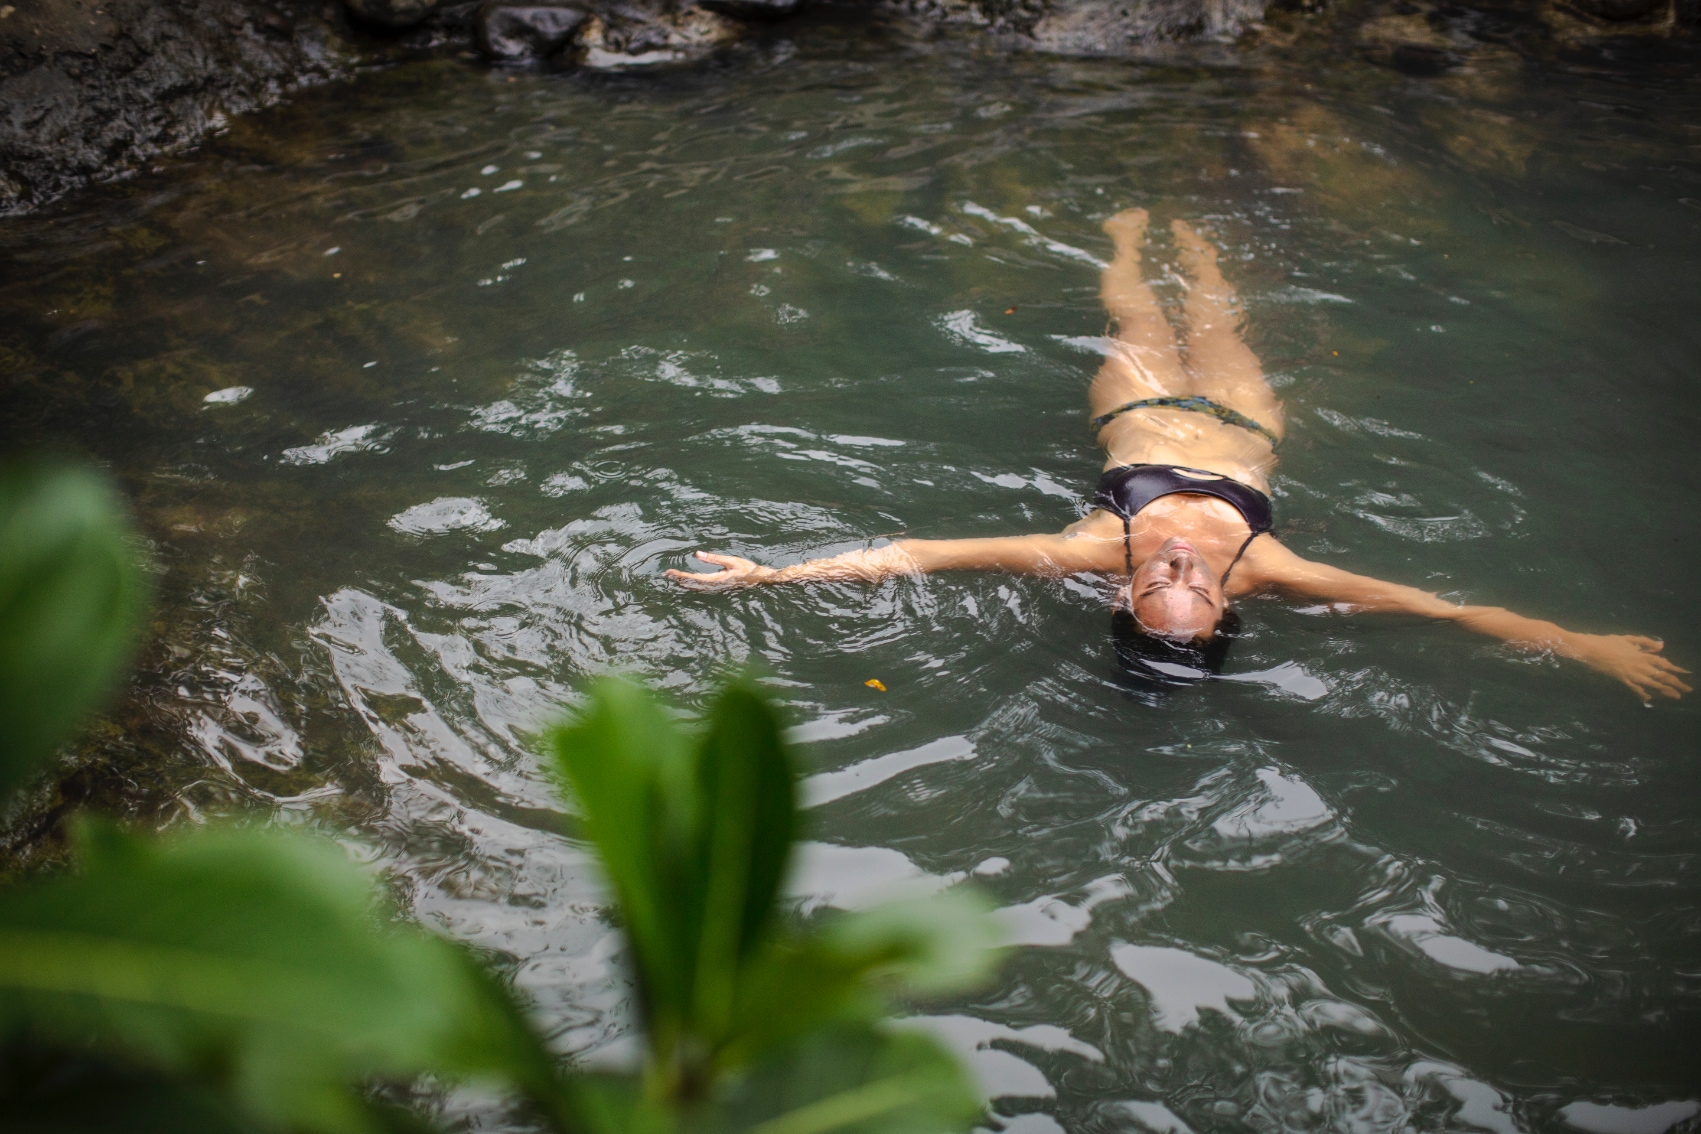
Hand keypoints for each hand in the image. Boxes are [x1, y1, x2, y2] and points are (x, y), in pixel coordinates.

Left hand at [664, 551, 774, 590]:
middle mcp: (714, 585)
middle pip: (692, 583)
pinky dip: (692, 582)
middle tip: (666, 574)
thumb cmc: (746, 569)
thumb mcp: (731, 560)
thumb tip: (697, 555)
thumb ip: (713, 558)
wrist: (759, 579)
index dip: (681, 576)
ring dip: (685, 581)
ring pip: (696, 586)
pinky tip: (688, 580)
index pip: (694, 578)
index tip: (670, 573)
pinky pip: (702, 586)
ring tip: (673, 577)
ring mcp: (716, 587)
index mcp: (716, 579)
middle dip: (679, 579)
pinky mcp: (719, 586)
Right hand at [1572, 634, 1690, 701]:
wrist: (1589, 649)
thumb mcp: (1628, 638)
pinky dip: (1642, 694)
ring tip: (1676, 696)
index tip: (1687, 673)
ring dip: (1665, 690)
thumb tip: (1661, 646)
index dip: (1676, 668)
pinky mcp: (1621, 679)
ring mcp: (1631, 673)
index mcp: (1641, 654)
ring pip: (1652, 683)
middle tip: (1687, 690)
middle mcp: (1639, 665)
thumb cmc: (1607, 642)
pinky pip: (1634, 688)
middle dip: (1676, 683)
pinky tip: (1648, 699)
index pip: (1663, 663)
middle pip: (1662, 675)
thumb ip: (1645, 642)